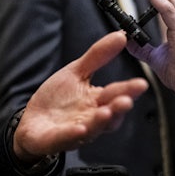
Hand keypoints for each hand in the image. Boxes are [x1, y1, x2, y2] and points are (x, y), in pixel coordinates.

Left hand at [13, 32, 147, 160]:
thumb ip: (98, 56)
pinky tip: (80, 129)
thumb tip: (120, 36)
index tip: (141, 83)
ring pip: (93, 128)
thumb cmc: (57, 99)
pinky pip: (68, 138)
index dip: (129, 90)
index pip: (116, 94)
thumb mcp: (76, 72)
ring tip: (106, 112)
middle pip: (109, 113)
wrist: (33, 122)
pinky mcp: (58, 139)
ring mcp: (76, 130)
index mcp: (97, 101)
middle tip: (126, 100)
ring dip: (100, 121)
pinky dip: (74, 134)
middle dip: (119, 107)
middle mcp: (91, 117)